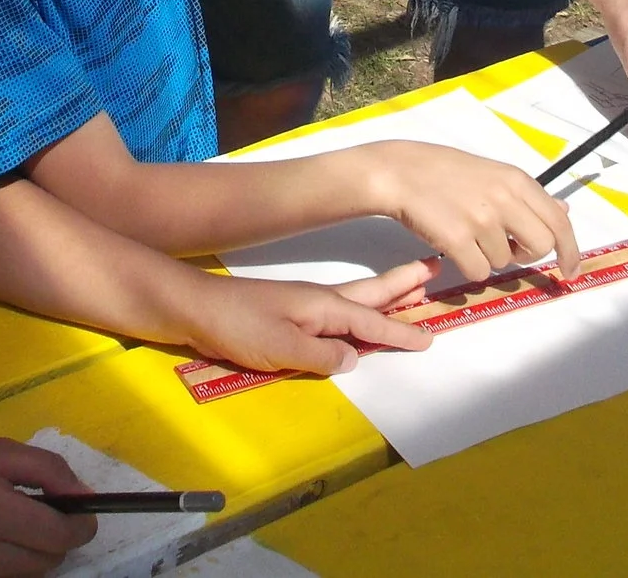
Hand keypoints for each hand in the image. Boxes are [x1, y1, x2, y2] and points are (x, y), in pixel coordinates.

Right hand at [0, 439, 95, 577]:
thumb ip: (46, 469)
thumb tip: (83, 495)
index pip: (59, 535)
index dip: (81, 526)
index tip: (83, 515)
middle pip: (50, 561)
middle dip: (58, 539)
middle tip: (42, 516)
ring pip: (31, 575)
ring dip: (34, 554)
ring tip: (11, 529)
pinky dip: (10, 567)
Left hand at [177, 260, 436, 375]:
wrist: (193, 309)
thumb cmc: (236, 326)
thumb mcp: (281, 348)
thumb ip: (321, 355)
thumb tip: (355, 359)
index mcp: (323, 307)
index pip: (371, 322)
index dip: (401, 332)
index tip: (431, 336)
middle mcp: (319, 302)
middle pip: (371, 294)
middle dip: (403, 285)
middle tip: (434, 269)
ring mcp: (304, 306)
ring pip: (356, 300)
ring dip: (386, 295)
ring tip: (412, 289)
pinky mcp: (290, 316)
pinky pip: (338, 313)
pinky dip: (359, 311)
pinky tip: (359, 320)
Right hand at [353, 141, 580, 280]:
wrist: (400, 172)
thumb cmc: (445, 172)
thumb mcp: (493, 173)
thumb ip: (528, 195)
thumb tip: (563, 210)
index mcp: (516, 180)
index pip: (559, 221)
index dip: (570, 250)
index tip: (570, 270)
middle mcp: (503, 198)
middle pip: (540, 247)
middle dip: (527, 255)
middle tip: (508, 249)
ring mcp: (480, 220)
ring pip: (504, 262)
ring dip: (489, 256)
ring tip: (467, 231)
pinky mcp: (456, 240)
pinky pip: (478, 273)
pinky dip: (469, 266)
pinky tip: (454, 244)